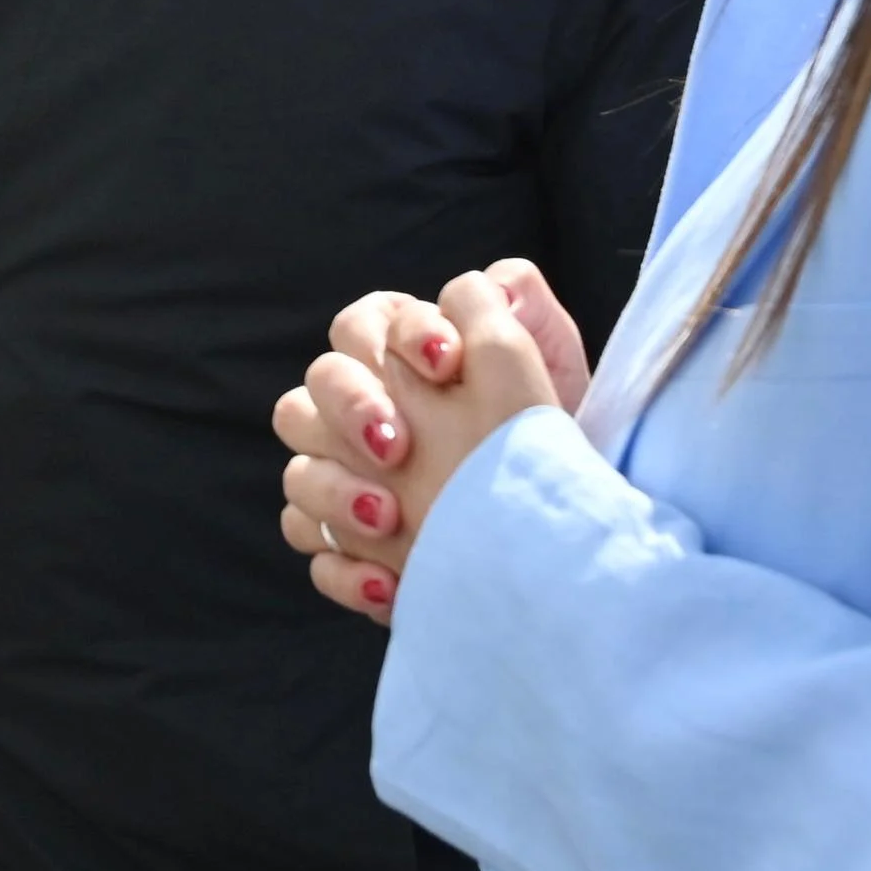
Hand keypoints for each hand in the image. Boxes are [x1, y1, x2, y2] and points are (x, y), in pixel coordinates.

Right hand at [274, 261, 584, 624]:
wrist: (572, 547)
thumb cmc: (556, 451)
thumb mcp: (556, 377)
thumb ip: (522, 310)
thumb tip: (494, 284)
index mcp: (406, 365)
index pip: (367, 322)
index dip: (400, 334)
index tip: (449, 362)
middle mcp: (365, 418)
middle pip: (314, 388)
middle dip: (351, 410)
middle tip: (400, 447)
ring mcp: (347, 486)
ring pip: (298, 472)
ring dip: (335, 493)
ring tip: (393, 522)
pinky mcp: (348, 552)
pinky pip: (312, 552)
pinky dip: (345, 570)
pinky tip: (394, 586)